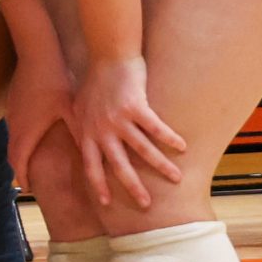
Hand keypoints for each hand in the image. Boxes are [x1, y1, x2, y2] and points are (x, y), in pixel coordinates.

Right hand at [5, 50, 74, 184]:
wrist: (37, 56)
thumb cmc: (56, 82)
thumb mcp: (72, 110)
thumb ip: (79, 132)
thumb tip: (92, 153)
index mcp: (29, 131)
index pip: (20, 162)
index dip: (24, 178)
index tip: (29, 190)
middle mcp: (16, 126)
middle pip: (12, 155)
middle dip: (20, 169)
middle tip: (28, 180)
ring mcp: (11, 114)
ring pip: (12, 141)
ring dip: (19, 153)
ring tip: (29, 161)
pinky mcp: (12, 103)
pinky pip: (13, 128)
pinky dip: (20, 139)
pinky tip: (30, 134)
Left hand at [70, 53, 184, 207]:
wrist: (107, 56)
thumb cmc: (94, 80)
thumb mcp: (78, 107)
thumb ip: (80, 127)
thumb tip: (80, 143)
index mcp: (88, 132)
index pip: (91, 166)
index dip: (98, 185)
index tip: (106, 203)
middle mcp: (102, 130)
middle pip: (119, 166)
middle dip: (133, 187)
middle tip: (146, 205)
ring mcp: (119, 119)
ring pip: (143, 150)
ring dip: (161, 166)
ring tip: (176, 179)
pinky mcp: (136, 107)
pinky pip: (156, 128)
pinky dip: (170, 138)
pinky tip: (183, 147)